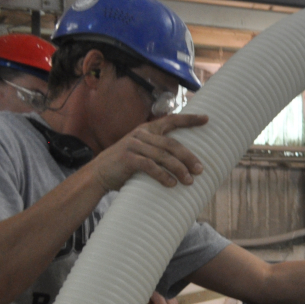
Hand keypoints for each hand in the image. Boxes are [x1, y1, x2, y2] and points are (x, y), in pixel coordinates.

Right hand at [89, 114, 208, 191]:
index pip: (171, 121)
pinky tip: (171, 184)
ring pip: (163, 156)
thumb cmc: (125, 166)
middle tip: (200, 170)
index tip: (206, 119)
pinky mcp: (128, 158)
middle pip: (172, 144)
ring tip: (189, 181)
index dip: (189, 119)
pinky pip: (150, 166)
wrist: (98, 174)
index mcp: (147, 130)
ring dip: (179, 169)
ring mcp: (133, 145)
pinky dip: (163, 176)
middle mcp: (141, 134)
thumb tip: (186, 163)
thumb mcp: (142, 152)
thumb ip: (158, 151)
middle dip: (188, 157)